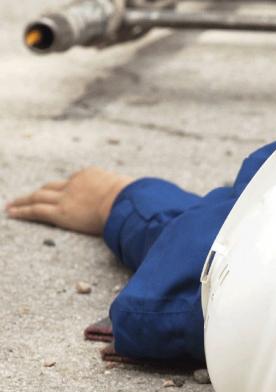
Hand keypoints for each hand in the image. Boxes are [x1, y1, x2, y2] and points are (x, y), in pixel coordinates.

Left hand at [5, 167, 133, 234]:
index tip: (63, 192)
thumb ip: (129, 192)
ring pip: (38, 197)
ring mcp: (66, 197)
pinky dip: (21, 211)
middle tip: (28, 195)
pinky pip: (36, 211)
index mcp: (92, 175)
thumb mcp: (132, 190)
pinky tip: (10, 213)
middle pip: (51, 186)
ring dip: (24, 200)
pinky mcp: (60, 213)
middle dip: (40, 191)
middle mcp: (75, 183)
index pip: (75, 181)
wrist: (125, 201)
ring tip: (11, 204)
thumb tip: (142, 197)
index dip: (67, 187)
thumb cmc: (136, 198)